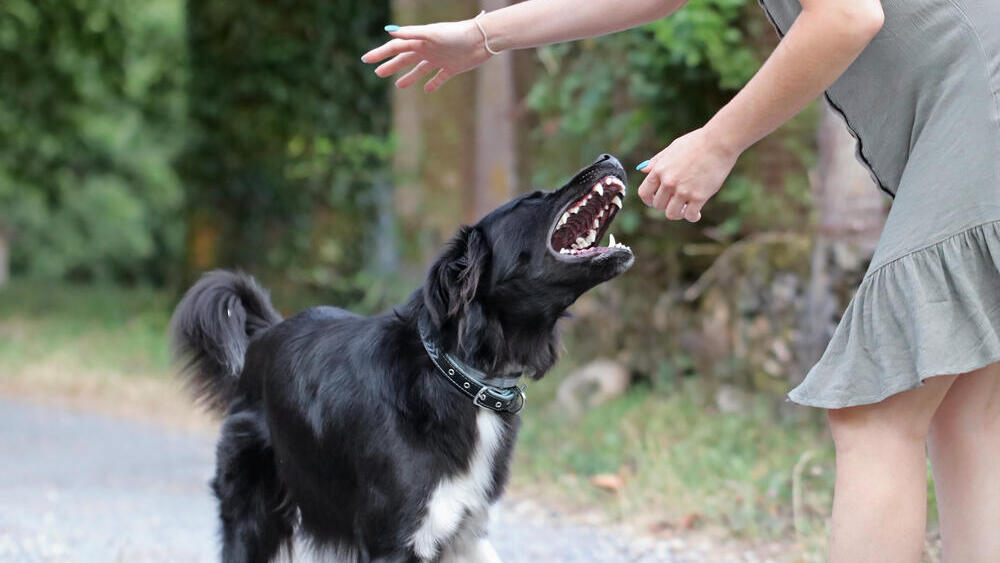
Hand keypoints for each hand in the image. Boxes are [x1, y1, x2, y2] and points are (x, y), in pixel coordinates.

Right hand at [361, 21, 492, 91]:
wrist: (481, 40)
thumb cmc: (456, 34)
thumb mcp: (432, 34)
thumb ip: (412, 33)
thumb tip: (390, 32)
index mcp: (420, 41)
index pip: (395, 47)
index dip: (380, 54)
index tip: (366, 60)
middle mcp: (428, 49)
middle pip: (405, 59)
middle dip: (391, 66)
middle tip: (377, 73)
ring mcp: (440, 59)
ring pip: (420, 69)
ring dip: (409, 77)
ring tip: (398, 86)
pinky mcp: (452, 67)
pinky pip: (440, 77)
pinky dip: (433, 83)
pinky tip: (427, 90)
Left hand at [635, 128, 739, 221]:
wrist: (719, 142)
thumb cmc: (697, 142)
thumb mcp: (672, 148)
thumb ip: (657, 161)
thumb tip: (642, 169)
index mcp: (659, 170)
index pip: (644, 193)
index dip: (648, 200)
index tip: (654, 201)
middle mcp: (668, 182)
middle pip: (658, 205)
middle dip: (666, 205)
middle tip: (676, 202)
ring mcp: (683, 190)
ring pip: (672, 214)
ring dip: (678, 214)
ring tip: (685, 209)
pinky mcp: (698, 196)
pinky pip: (690, 215)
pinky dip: (692, 217)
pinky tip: (697, 213)